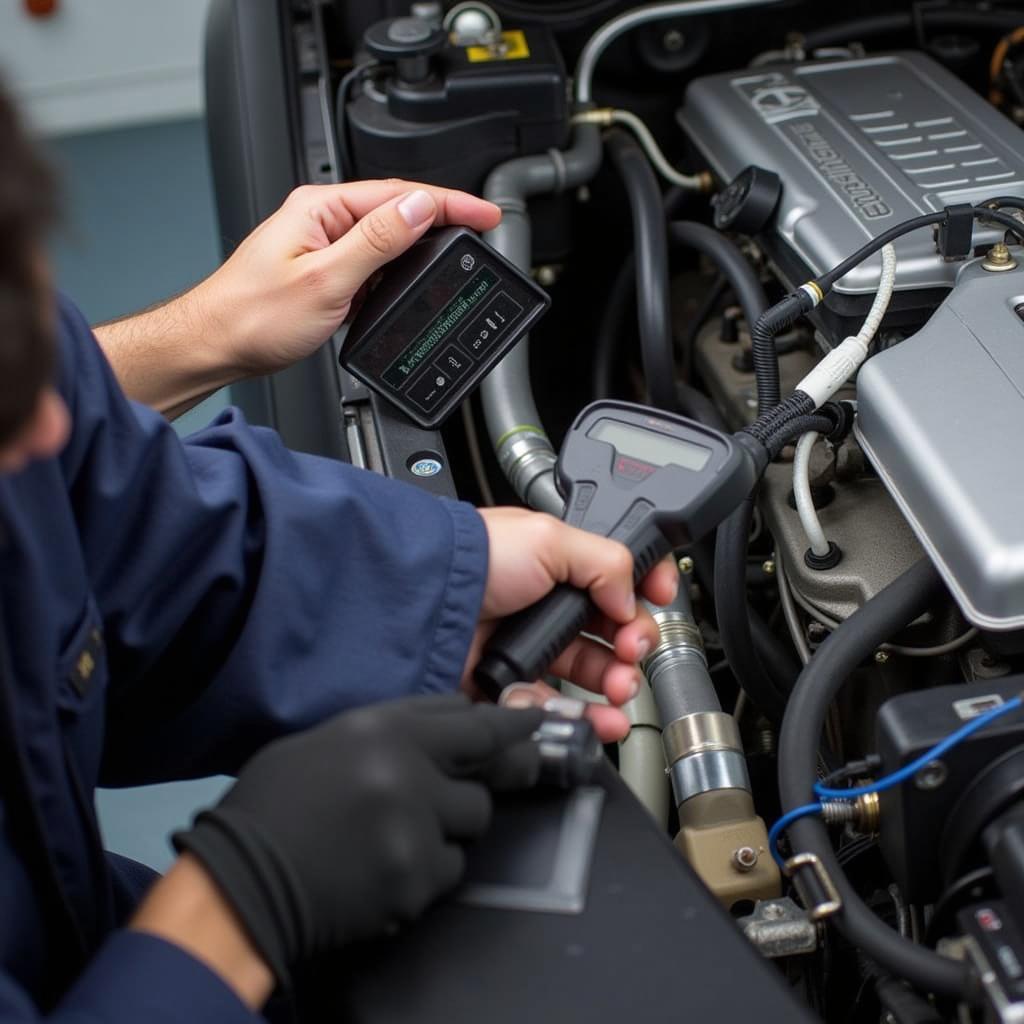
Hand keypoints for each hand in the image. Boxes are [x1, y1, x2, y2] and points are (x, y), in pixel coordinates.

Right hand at [173, 695, 542, 984]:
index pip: (475, 723)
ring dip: (446, 831)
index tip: (539, 724)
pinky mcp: (415, 882)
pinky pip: (448, 872)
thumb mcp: (333, 739)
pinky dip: (426, 870)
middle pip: (485, 779)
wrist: (241, 880)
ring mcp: (417, 831)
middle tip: (451, 795)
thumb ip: (398, 728)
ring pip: (470, 827)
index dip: (514, 725)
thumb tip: (453, 722)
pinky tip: (384, 868)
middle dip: (470, 789)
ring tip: (394, 836)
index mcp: (387, 732)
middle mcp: (411, 775)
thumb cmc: (278, 800)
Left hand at [194, 180, 501, 377]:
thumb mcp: (325, 278)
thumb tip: (420, 209)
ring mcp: (324, 246)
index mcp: (322, 208)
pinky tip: (414, 283)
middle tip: (483, 230)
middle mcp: (323, 220)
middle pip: (398, 210)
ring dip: (424, 246)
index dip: (450, 203)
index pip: (400, 194)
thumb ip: (377, 241)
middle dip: (444, 219)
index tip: (485, 213)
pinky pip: (374, 265)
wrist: (216, 347)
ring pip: (388, 239)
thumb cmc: (252, 315)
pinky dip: (400, 272)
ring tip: (458, 255)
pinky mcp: (325, 273)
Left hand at [463, 508, 679, 741]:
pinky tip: (596, 716)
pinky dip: (580, 716)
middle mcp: (547, 603)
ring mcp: (530, 644)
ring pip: (588, 673)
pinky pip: (555, 706)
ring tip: (621, 689)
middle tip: (632, 649)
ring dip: (616, 684)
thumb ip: (605, 561)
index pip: (616, 577)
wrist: (427, 602)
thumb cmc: (475, 558)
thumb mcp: (549, 538)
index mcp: (559, 563)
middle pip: (610, 631)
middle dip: (634, 643)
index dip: (644, 591)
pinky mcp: (510, 684)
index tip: (660, 601)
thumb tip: (633, 596)